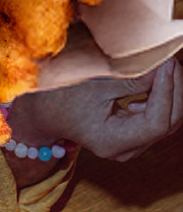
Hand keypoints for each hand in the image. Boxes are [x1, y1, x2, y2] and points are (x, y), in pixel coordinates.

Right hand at [7, 55, 182, 161]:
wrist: (42, 113)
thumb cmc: (59, 97)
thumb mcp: (94, 85)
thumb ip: (132, 80)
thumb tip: (164, 68)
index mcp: (112, 141)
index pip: (156, 123)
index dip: (167, 93)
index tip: (167, 65)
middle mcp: (125, 150)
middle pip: (167, 123)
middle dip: (173, 90)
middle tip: (169, 61)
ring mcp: (130, 147)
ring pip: (167, 121)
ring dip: (170, 93)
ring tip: (163, 66)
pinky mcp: (132, 137)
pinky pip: (158, 119)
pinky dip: (161, 98)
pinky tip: (153, 81)